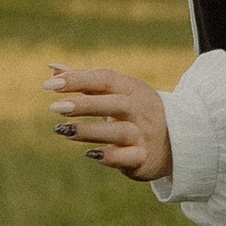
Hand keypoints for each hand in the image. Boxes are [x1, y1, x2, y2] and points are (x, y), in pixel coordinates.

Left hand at [46, 65, 169, 178]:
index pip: (105, 79)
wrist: (177, 140)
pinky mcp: (144, 157)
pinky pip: (129, 156)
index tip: (49, 86)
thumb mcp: (116, 93)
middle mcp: (139, 109)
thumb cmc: (135, 112)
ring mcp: (143, 133)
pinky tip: (91, 153)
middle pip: (114, 103)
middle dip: (85, 105)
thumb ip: (84, 82)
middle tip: (55, 107)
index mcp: (131, 89)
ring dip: (90, 131)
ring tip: (63, 130)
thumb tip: (52, 67)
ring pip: (119, 131)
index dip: (78, 80)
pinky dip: (111, 155)